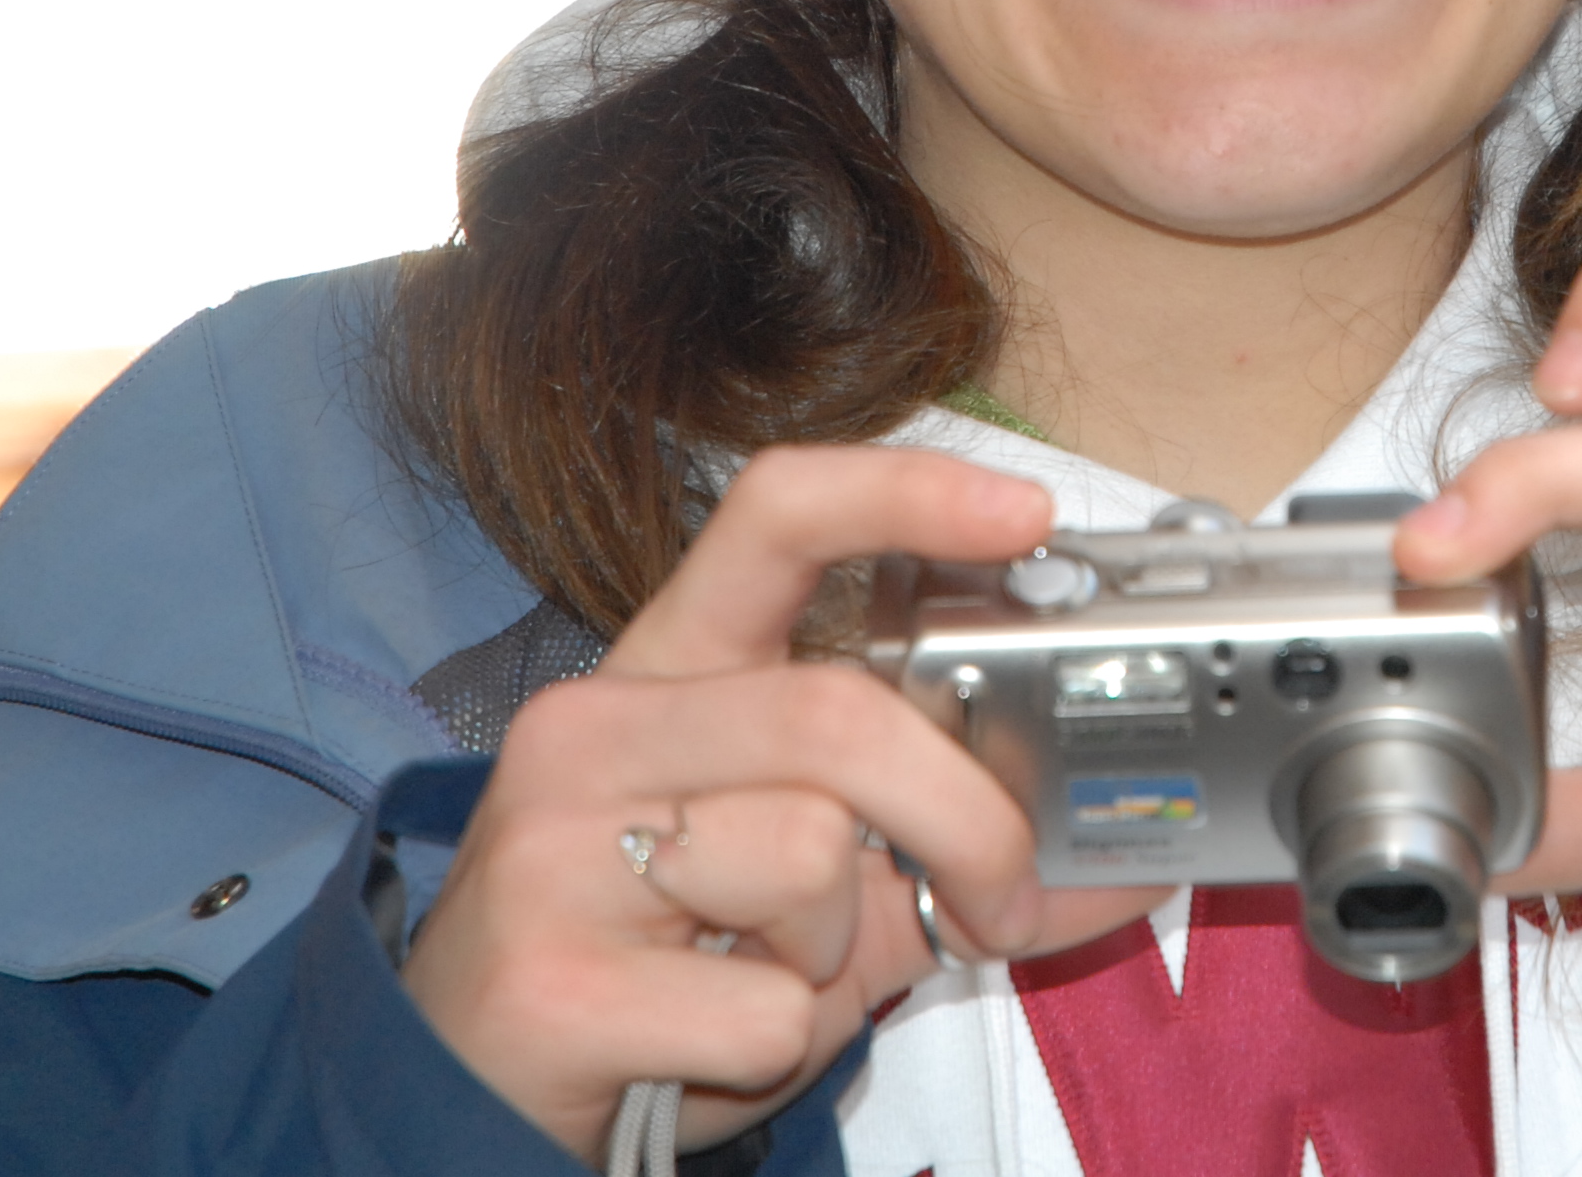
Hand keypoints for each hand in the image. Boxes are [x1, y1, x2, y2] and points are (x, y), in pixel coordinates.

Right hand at [400, 447, 1163, 1157]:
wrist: (458, 1088)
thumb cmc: (643, 956)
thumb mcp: (782, 869)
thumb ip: (924, 835)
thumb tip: (1123, 857)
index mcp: (662, 671)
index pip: (778, 515)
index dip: (909, 492)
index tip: (1029, 514)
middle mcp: (594, 730)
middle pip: (841, 715)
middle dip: (968, 818)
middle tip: (1004, 896)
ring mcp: (558, 850)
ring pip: (811, 860)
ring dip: (844, 951)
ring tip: (766, 977)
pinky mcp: (554, 984)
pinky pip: (765, 1007)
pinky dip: (782, 1047)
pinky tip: (702, 1045)